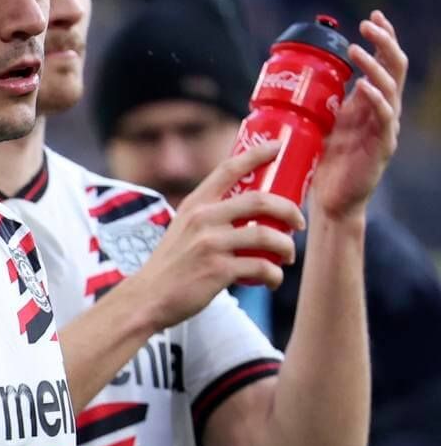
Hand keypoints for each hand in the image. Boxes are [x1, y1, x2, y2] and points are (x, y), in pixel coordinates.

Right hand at [121, 141, 301, 328]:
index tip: (279, 147)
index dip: (258, 153)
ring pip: (268, 235)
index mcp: (195, 204)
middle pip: (260, 200)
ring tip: (288, 256)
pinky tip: (272, 280)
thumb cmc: (171, 265)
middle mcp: (203, 219)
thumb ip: (209, 218)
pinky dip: (274, 276)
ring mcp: (210, 244)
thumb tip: (249, 214)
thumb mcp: (182, 229)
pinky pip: (262, 268)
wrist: (147, 298)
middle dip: (290, 210)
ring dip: (288, 247)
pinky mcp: (218, 270)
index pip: (229, 168)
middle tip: (299, 223)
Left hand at [313, 10, 405, 223]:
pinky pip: (384, 118)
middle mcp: (381, 110)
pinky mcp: (382, 146)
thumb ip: (313, 101)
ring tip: (357, 50)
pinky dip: (377, 99)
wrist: (331, 201)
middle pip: (394, 67)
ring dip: (375, 65)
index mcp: (367, 102)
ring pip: (390, 87)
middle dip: (384, 42)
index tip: (371, 17)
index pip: (383, 63)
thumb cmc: (324, 163)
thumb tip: (282, 80)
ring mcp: (385, 127)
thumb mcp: (318, 123)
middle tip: (368, 25)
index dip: (382, 39)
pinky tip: (366, 87)